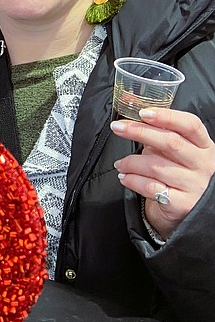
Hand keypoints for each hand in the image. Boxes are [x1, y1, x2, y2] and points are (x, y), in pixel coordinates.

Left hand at [112, 107, 214, 239]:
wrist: (185, 209)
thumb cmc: (177, 172)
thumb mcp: (178, 151)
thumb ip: (161, 134)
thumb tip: (131, 115)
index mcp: (204, 146)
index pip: (190, 125)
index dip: (166, 116)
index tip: (143, 112)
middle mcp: (203, 165)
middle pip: (171, 142)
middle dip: (139, 132)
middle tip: (118, 128)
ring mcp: (195, 185)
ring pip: (156, 166)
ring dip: (131, 162)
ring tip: (120, 163)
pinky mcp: (183, 204)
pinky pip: (151, 187)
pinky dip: (132, 180)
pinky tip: (124, 177)